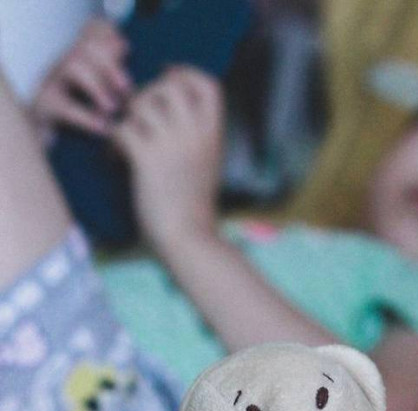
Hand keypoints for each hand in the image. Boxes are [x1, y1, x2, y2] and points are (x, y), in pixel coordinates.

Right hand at [32, 19, 130, 137]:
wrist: (49, 146)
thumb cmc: (81, 119)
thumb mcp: (99, 94)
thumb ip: (110, 72)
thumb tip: (124, 45)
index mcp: (78, 61)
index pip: (90, 33)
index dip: (108, 36)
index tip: (127, 51)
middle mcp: (63, 67)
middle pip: (85, 47)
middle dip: (109, 64)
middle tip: (127, 88)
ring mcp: (51, 84)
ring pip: (73, 67)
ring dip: (97, 86)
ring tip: (112, 109)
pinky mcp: (44, 107)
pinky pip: (63, 105)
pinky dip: (85, 117)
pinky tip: (103, 128)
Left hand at [113, 66, 223, 251]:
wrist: (189, 240)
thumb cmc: (194, 210)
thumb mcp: (207, 165)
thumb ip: (195, 137)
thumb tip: (167, 112)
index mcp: (214, 135)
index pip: (207, 83)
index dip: (185, 73)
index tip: (169, 80)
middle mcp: (196, 134)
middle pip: (169, 84)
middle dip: (148, 94)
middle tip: (140, 118)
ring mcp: (172, 144)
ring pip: (141, 103)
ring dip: (128, 118)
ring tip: (127, 142)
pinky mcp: (147, 158)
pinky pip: (121, 128)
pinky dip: (114, 142)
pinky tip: (117, 160)